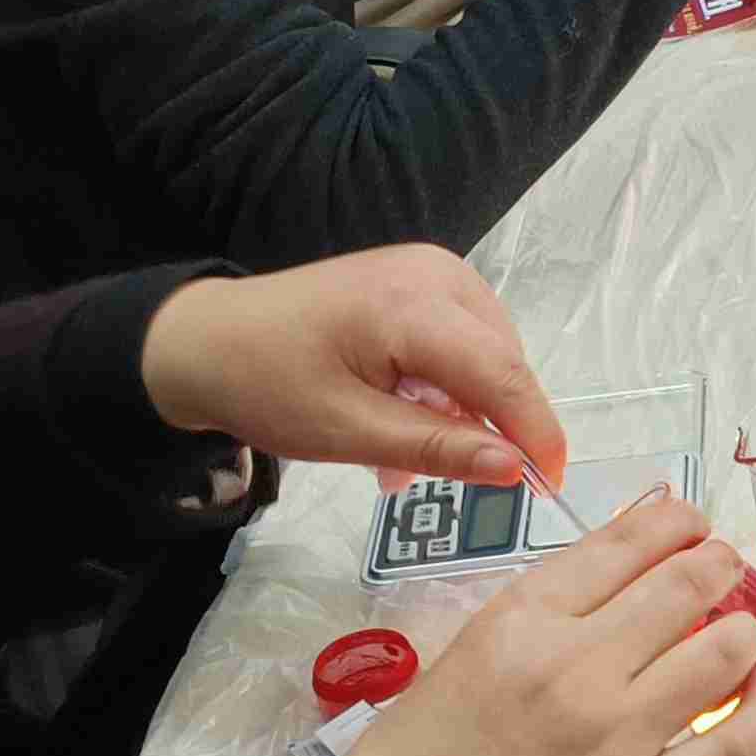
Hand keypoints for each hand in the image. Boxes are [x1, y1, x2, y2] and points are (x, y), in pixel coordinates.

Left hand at [139, 247, 563, 484]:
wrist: (205, 340)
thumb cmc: (267, 386)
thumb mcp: (349, 431)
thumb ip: (438, 447)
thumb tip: (515, 468)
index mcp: (413, 305)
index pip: (503, 373)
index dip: (535, 432)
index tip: (550, 486)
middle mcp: (436, 273)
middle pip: (502, 360)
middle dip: (489, 423)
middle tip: (435, 476)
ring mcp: (429, 269)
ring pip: (487, 353)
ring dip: (464, 407)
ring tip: (405, 452)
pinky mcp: (418, 278)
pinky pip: (462, 339)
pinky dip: (447, 384)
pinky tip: (406, 414)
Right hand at [220, 493, 755, 755]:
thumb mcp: (460, 659)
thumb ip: (537, 623)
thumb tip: (616, 587)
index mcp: (520, 619)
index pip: (628, 541)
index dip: (677, 522)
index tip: (693, 526)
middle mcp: (576, 664)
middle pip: (689, 583)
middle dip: (721, 565)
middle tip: (728, 571)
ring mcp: (615, 737)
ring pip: (724, 652)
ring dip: (744, 631)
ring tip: (741, 634)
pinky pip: (732, 745)